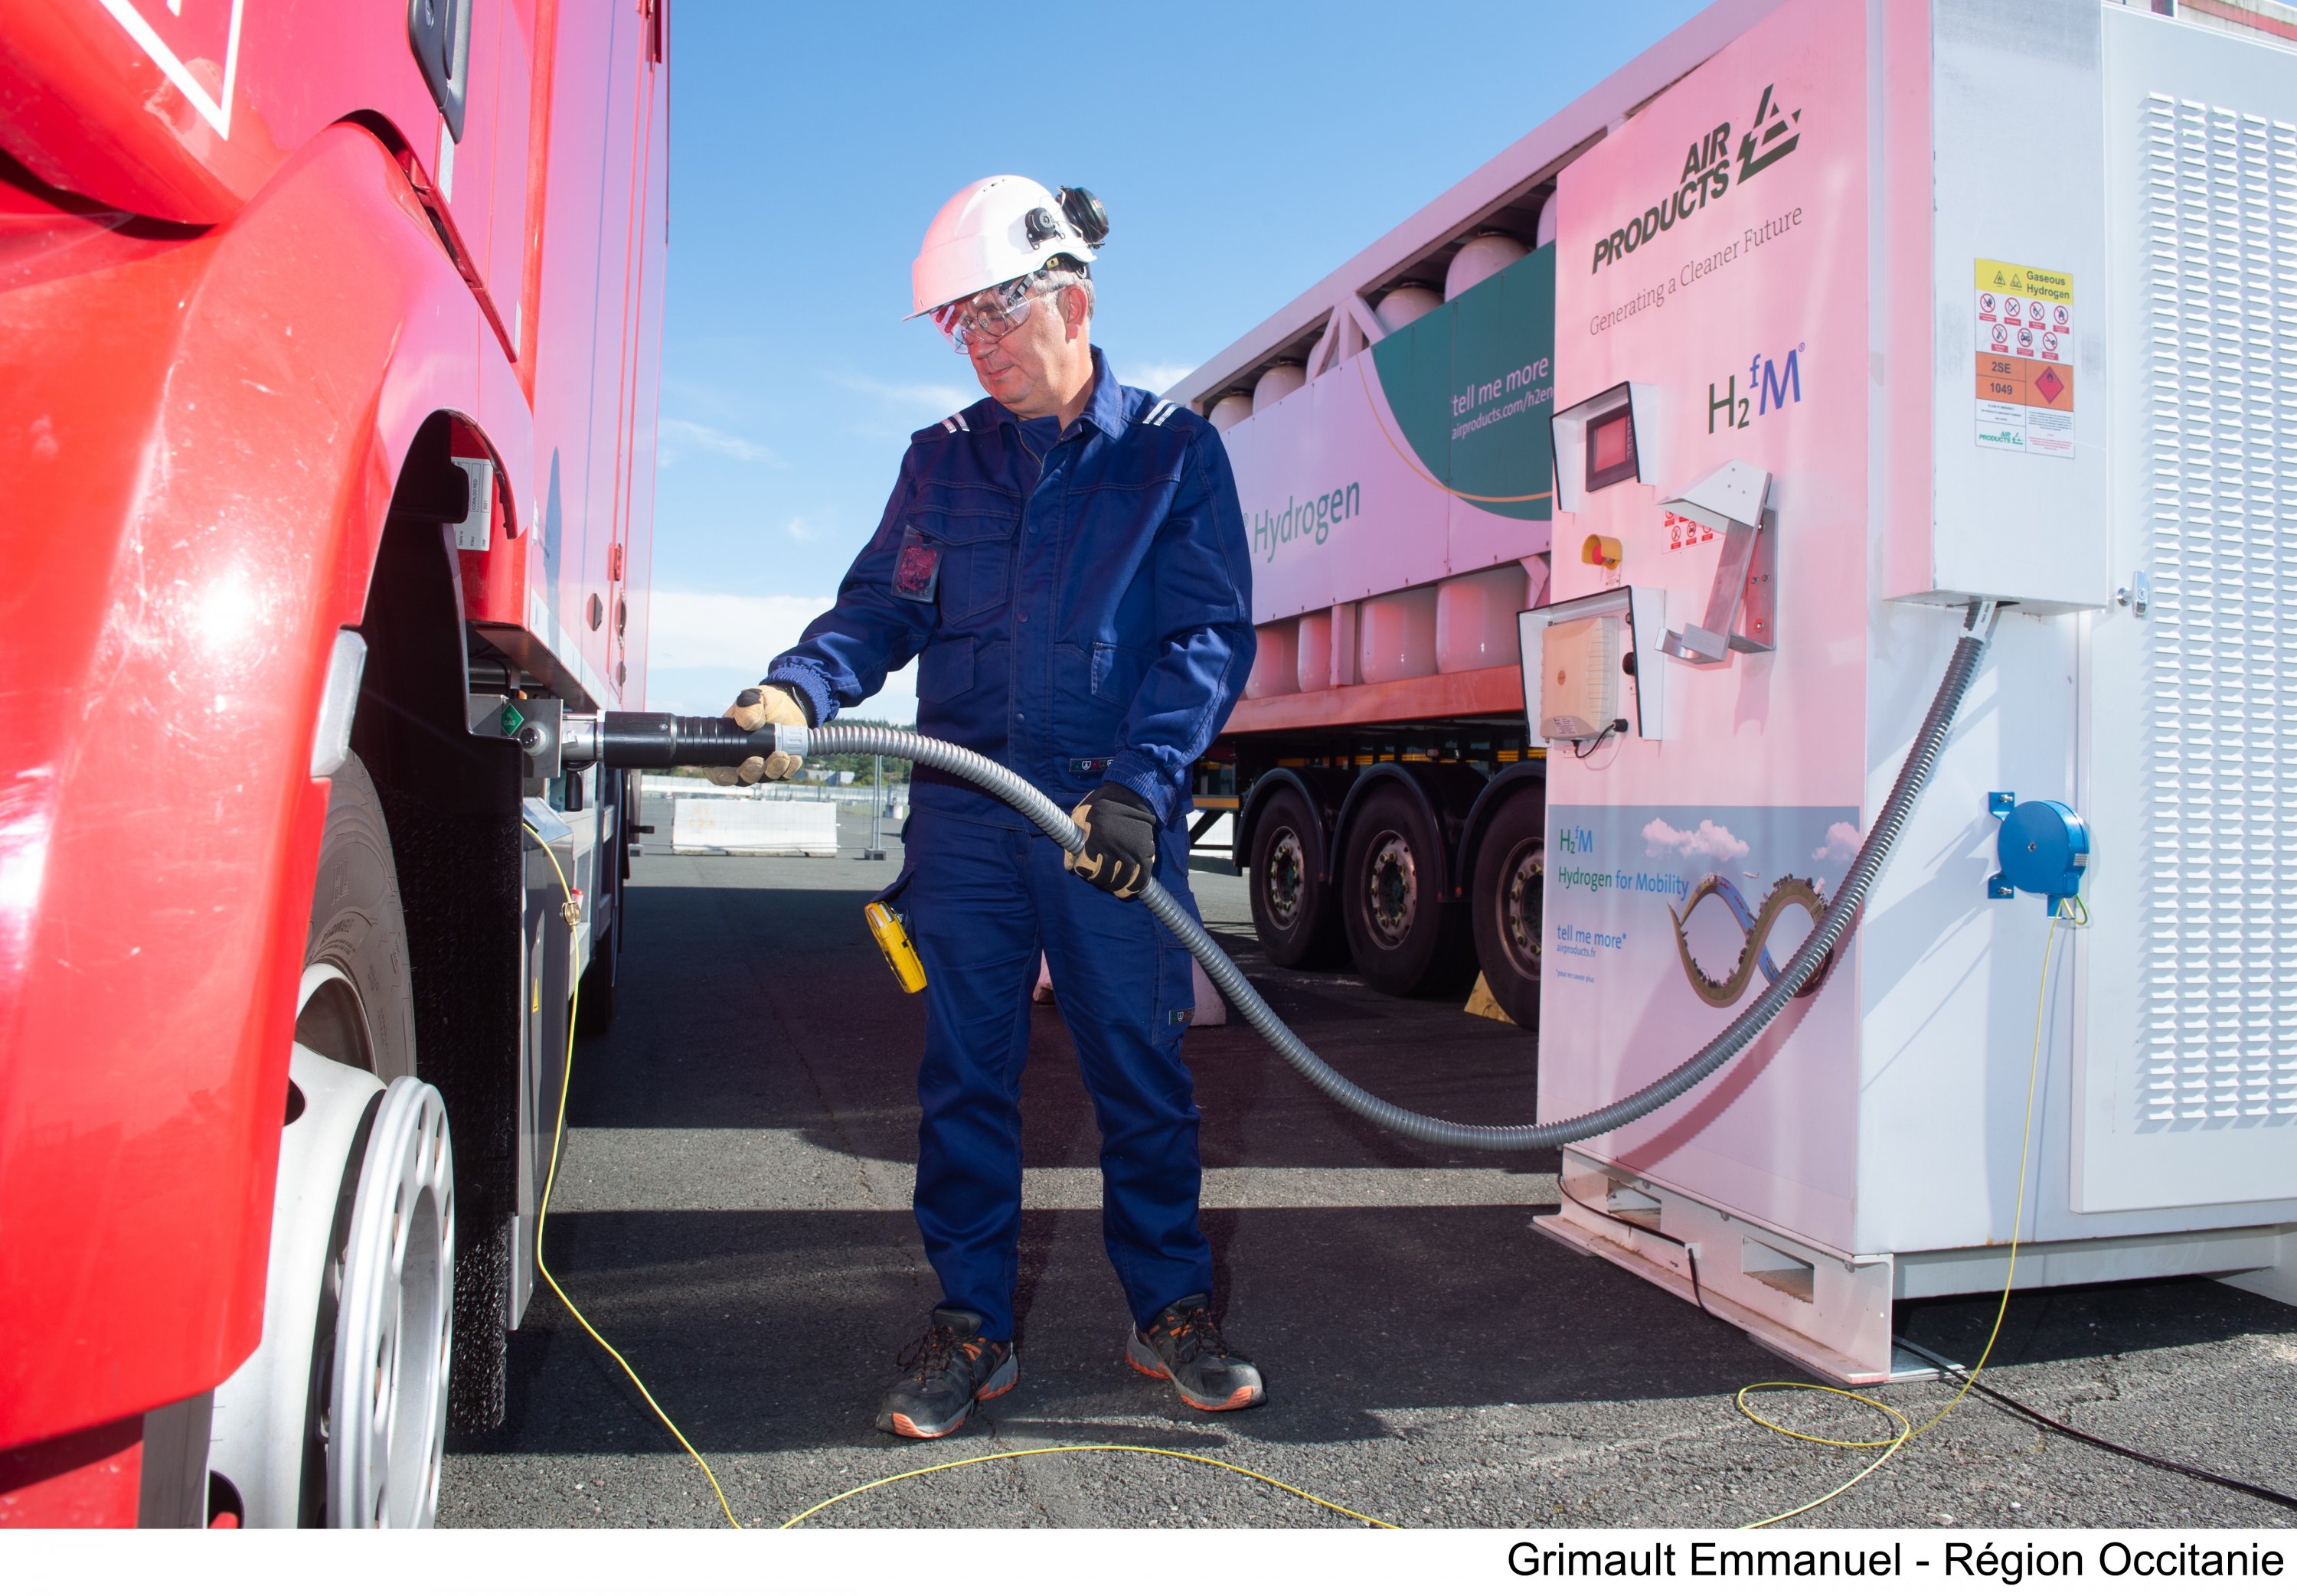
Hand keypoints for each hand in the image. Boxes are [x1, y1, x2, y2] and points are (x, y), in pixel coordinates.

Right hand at [704, 684, 807, 784]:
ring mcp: (762, 765)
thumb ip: (748, 706)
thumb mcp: (754, 697)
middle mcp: (742, 760)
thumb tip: (749, 722)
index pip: (717, 769)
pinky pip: (784, 774)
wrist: (789, 704)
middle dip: (751, 773)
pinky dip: (790, 768)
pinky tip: (795, 758)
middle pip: (743, 778)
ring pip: (765, 777)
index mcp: (727, 746)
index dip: (722, 776)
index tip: (731, 774)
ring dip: (773, 770)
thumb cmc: (764, 702)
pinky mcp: (780, 766)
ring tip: (783, 756)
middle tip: (759, 760)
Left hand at [1064, 782, 1156, 898]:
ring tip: (1114, 887)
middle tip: (1099, 878)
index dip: (1084, 871)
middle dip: (1100, 880)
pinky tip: (1130, 889)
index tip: (1084, 869)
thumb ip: (1072, 844)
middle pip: (1105, 876)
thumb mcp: (1078, 818)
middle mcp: (1113, 848)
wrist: (1127, 793)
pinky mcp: (1145, 850)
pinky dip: (1136, 885)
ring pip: (1123, 878)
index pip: (1087, 868)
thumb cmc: (1098, 804)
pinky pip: (1142, 874)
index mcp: (1094, 840)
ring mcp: (1131, 850)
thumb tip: (1069, 867)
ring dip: (1117, 886)